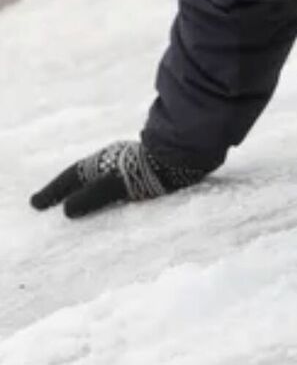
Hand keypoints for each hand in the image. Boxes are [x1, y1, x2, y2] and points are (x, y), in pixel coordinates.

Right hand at [30, 140, 208, 217]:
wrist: (193, 154)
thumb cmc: (154, 169)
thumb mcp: (118, 184)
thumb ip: (93, 197)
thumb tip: (67, 210)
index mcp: (105, 160)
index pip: (72, 176)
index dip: (53, 191)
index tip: (36, 205)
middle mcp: (117, 159)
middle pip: (85, 175)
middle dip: (67, 189)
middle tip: (49, 204)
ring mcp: (134, 163)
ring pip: (103, 178)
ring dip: (89, 191)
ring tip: (79, 207)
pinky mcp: (151, 169)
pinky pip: (121, 183)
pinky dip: (109, 193)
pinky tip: (116, 202)